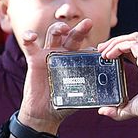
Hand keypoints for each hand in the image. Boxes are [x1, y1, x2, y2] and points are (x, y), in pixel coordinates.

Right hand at [15, 17, 98, 136]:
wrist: (44, 113)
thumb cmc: (63, 104)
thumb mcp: (79, 97)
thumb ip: (90, 93)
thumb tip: (108, 98)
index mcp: (76, 61)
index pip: (86, 49)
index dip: (93, 47)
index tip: (100, 49)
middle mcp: (63, 54)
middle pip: (72, 36)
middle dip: (80, 29)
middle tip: (88, 24)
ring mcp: (48, 54)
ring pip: (53, 34)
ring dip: (59, 28)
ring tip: (64, 28)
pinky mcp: (34, 59)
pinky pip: (30, 45)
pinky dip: (28, 37)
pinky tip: (31, 36)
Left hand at [95, 33, 137, 137]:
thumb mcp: (133, 107)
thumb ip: (119, 109)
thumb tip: (104, 111)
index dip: (122, 48)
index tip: (107, 55)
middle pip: (135, 39)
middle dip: (116, 42)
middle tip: (101, 49)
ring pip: (133, 38)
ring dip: (116, 42)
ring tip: (103, 51)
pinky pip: (131, 43)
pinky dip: (118, 46)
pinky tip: (109, 55)